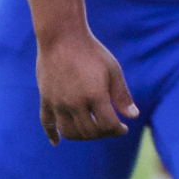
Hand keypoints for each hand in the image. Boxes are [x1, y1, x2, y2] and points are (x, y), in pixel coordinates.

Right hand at [36, 29, 139, 143]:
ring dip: (82, 136)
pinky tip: (57, 142)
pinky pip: (46, 123)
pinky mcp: (45, 98)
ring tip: (91, 130)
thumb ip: (122, 96)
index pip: (108, 126)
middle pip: (89, 132)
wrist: (61, 36)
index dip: (117, 131)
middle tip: (109, 128)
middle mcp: (74, 102)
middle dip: (103, 134)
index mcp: (94, 95)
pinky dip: (51, 134)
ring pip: (69, 132)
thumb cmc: (91, 51)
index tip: (123, 128)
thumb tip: (133, 117)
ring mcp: (57, 102)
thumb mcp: (113, 70)